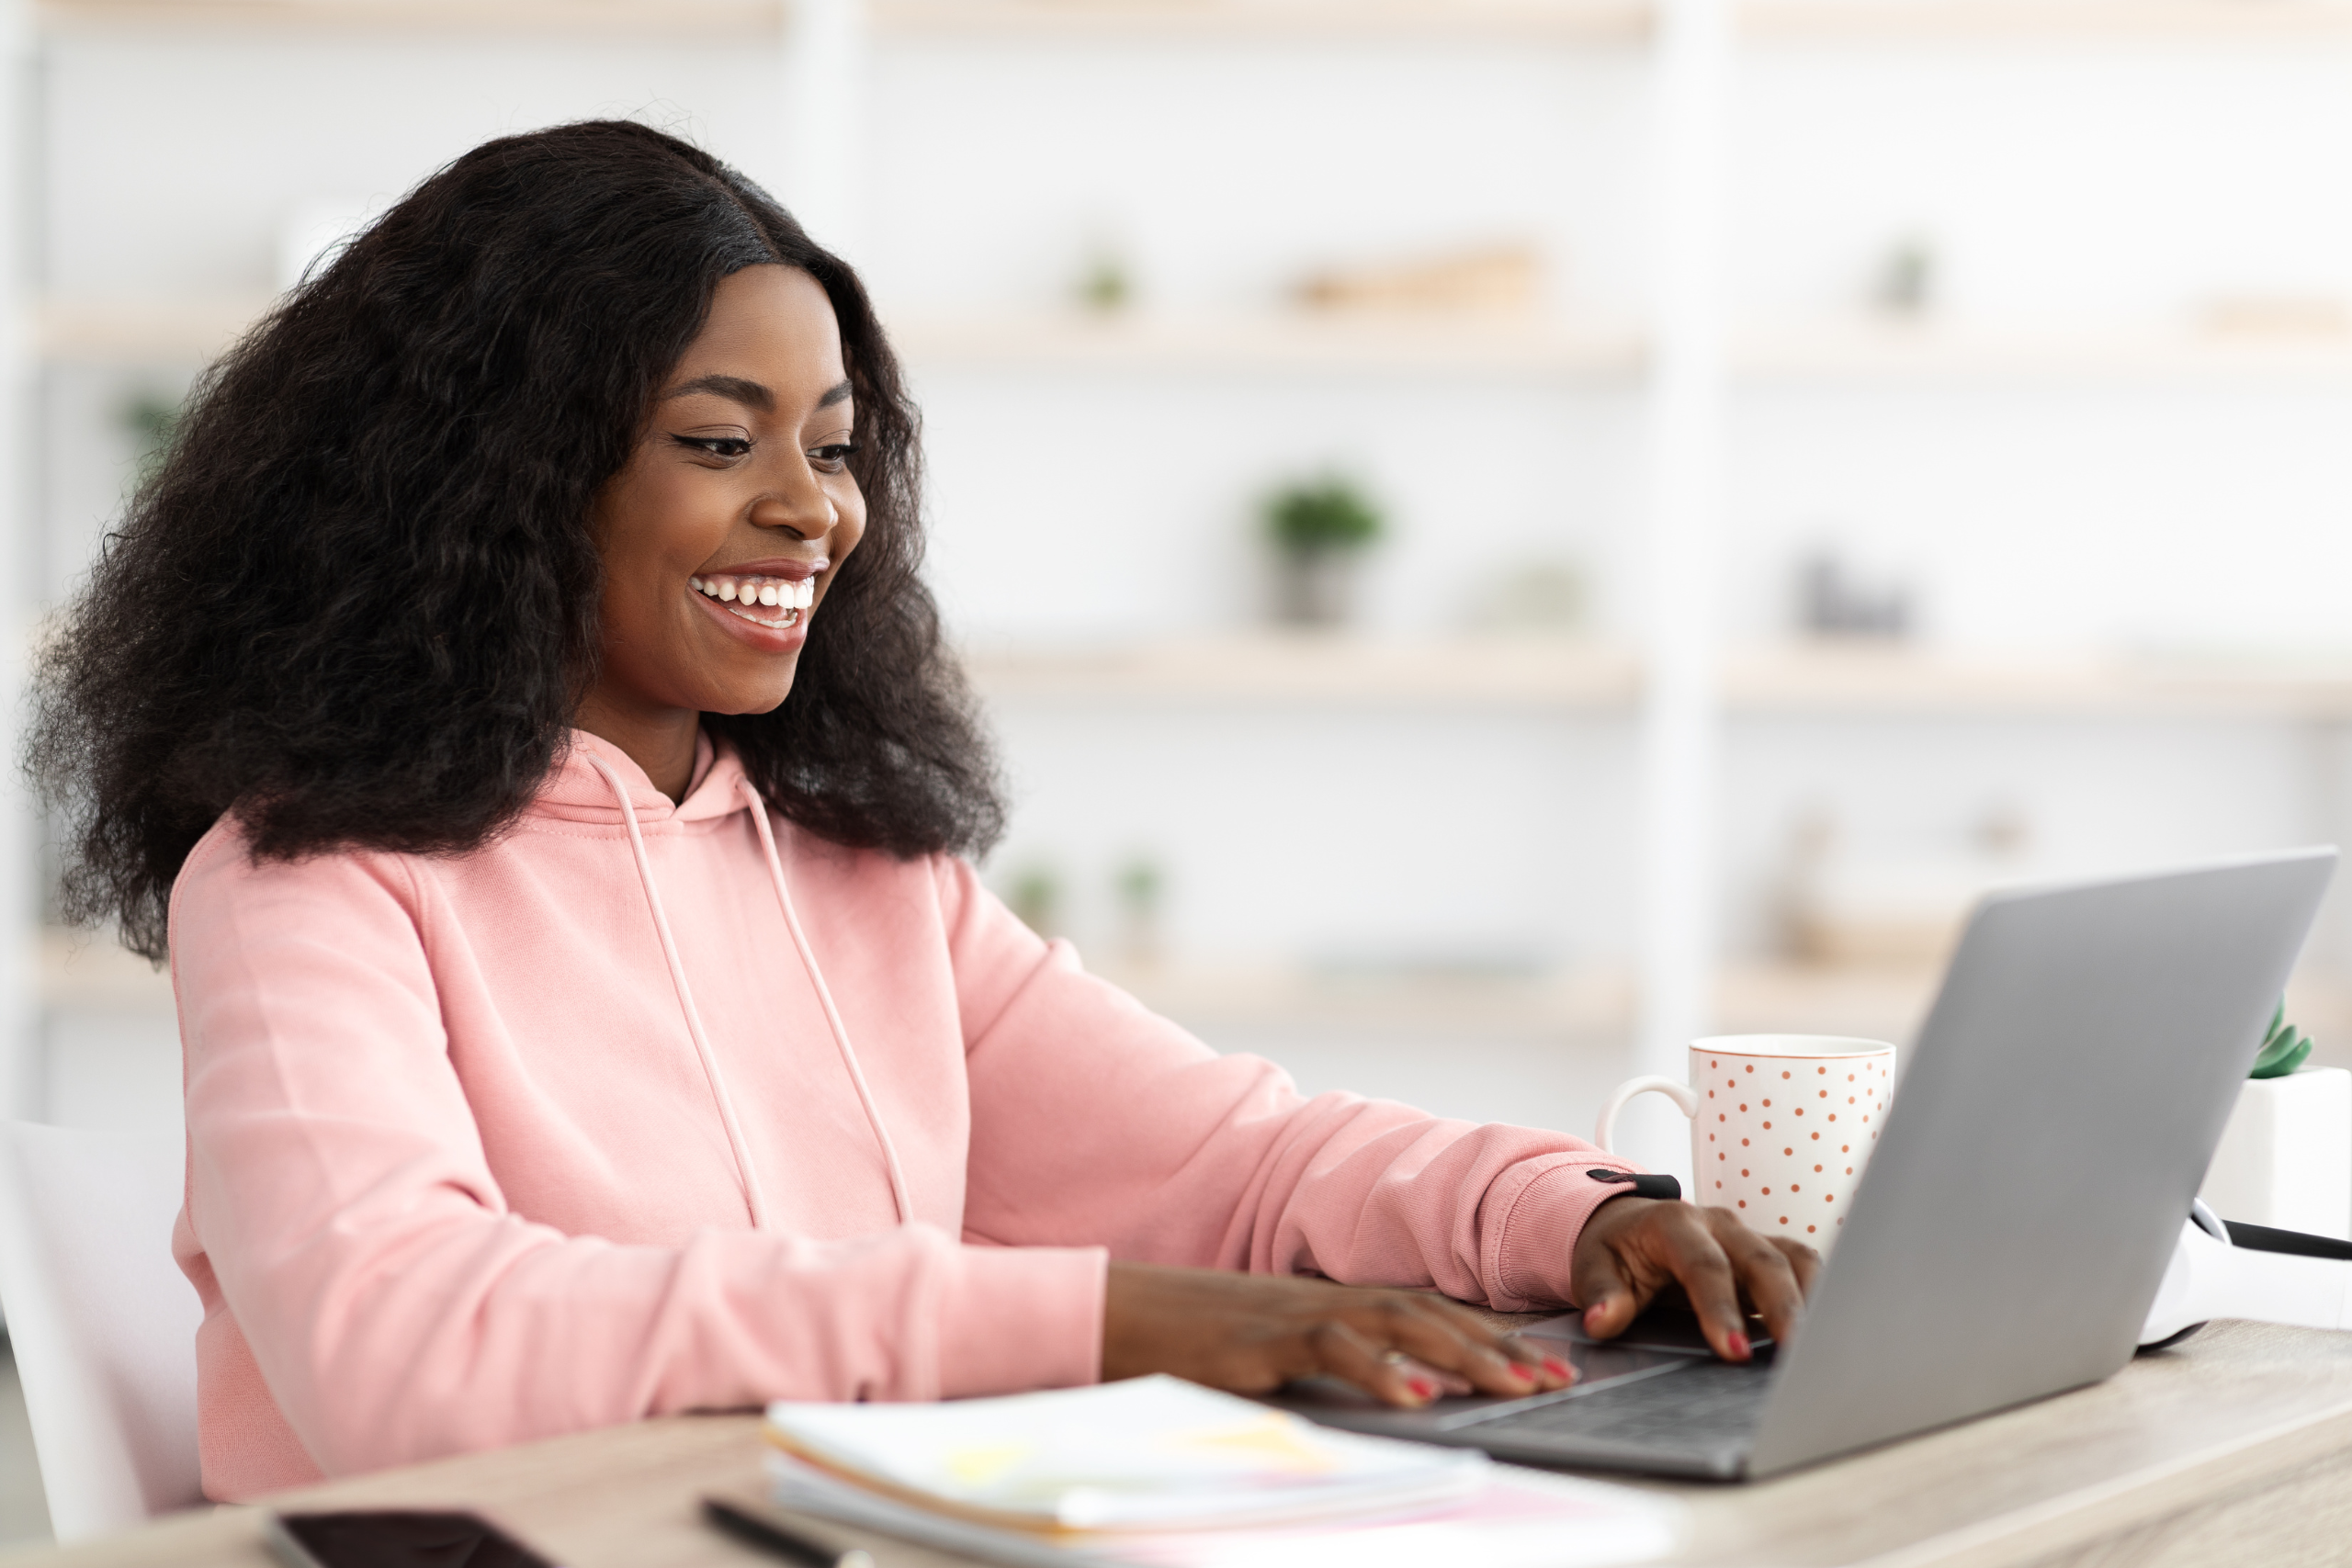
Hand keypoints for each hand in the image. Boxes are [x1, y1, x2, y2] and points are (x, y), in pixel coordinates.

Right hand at [1101, 1262, 1574, 1408]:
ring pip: (1393, 1324)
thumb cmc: (1187, 1339)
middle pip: (1426, 1313)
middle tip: (1555, 1379)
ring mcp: (1293, 1315)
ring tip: (1514, 1386)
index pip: (1424, 1311)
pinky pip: (1330, 1348)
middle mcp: (1321, 1299)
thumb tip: (1385, 1391)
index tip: (1542, 1363)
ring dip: (1461, 1354)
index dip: (1487, 1333)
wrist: (1112, 1311)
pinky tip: (1417, 1394)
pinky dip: (1378, 1369)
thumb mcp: (1269, 1350)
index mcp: (1328, 1301)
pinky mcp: (1260, 1339)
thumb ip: (1324, 1362)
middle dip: (1497, 1346)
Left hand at [1570, 1197, 1818, 1362]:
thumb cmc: (1615, 1251)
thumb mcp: (1593, 1267)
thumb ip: (1601, 1294)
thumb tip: (1604, 1321)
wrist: (1627, 1225)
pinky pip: (1803, 1266)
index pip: (1704, 1266)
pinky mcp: (1768, 1252)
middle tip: (1795, 1356)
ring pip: (1793, 1260)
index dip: (1720, 1309)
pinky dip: (1819, 1295)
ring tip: (1822, 1348)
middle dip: (1782, 1309)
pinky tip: (1827, 1332)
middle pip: (1762, 1260)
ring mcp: (1749, 1236)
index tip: (1732, 1352)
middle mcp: (1719, 1224)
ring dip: (1812, 1301)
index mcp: (1674, 1223)